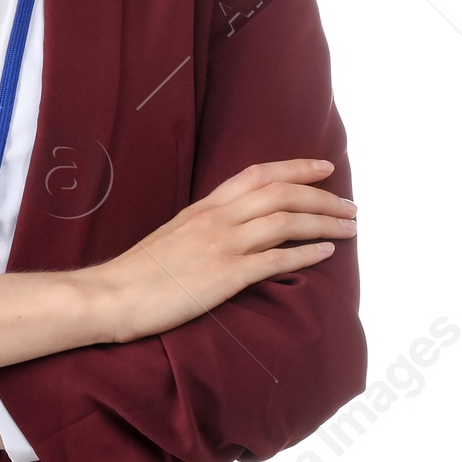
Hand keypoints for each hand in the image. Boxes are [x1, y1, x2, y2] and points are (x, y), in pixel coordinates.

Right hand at [85, 158, 354, 344]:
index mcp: (203, 207)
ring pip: (285, 221)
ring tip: (349, 226)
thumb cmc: (138, 273)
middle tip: (349, 205)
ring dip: (324, 221)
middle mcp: (216, 219)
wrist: (112, 294)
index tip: (323, 168)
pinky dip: (306, 253)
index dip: (295, 168)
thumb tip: (231, 230)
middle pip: (280, 193)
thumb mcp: (173, 236)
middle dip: (322, 196)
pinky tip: (326, 253)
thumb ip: (203, 228)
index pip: (257, 174)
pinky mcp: (225, 275)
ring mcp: (221, 245)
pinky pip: (276, 260)